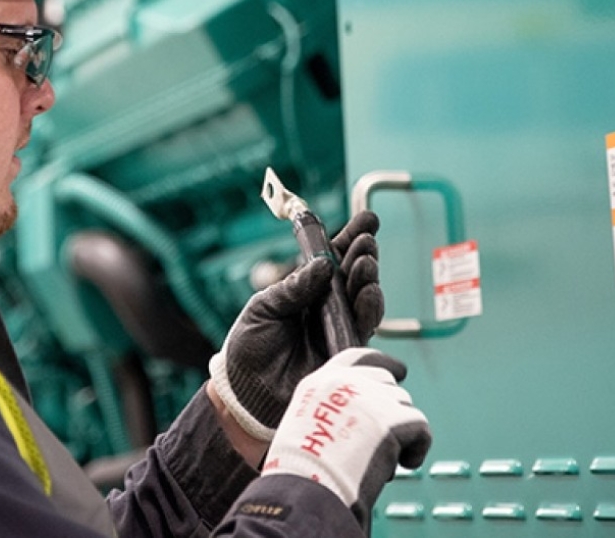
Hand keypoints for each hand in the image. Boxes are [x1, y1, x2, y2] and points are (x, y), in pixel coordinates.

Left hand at [208, 211, 383, 440]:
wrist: (244, 396)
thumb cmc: (248, 350)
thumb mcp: (263, 309)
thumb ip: (292, 289)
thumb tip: (322, 265)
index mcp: (306, 292)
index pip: (333, 260)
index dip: (350, 239)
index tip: (366, 219)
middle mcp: (326, 309)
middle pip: (353, 276)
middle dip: (363, 254)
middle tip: (366, 239)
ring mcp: (337, 331)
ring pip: (363, 299)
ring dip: (368, 278)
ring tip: (366, 263)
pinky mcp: (344, 355)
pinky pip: (364, 329)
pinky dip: (370, 309)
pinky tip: (369, 291)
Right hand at [262, 348, 431, 527]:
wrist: (309, 486)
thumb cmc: (306, 469)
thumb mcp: (309, 423)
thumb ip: (335, 408)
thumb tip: (371, 416)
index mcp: (321, 381)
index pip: (359, 358)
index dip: (383, 363)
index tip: (399, 370)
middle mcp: (347, 381)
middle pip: (387, 384)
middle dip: (392, 409)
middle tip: (386, 439)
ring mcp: (371, 398)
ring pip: (405, 406)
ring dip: (402, 433)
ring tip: (383, 459)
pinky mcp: (392, 420)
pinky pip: (421, 427)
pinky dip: (418, 448)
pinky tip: (405, 464)